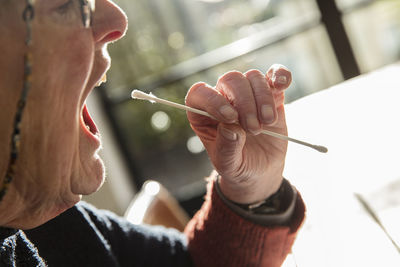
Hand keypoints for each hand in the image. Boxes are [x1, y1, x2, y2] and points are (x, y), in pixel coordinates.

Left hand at [185, 64, 291, 203]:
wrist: (260, 171)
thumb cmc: (237, 166)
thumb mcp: (228, 164)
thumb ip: (227, 146)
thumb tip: (230, 126)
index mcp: (203, 114)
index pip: (199, 93)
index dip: (213, 100)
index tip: (230, 117)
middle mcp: (223, 98)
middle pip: (230, 80)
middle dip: (244, 102)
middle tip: (254, 129)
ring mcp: (247, 94)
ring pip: (252, 77)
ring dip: (262, 98)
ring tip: (267, 123)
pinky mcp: (270, 95)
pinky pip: (274, 75)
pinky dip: (280, 75)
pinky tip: (281, 84)